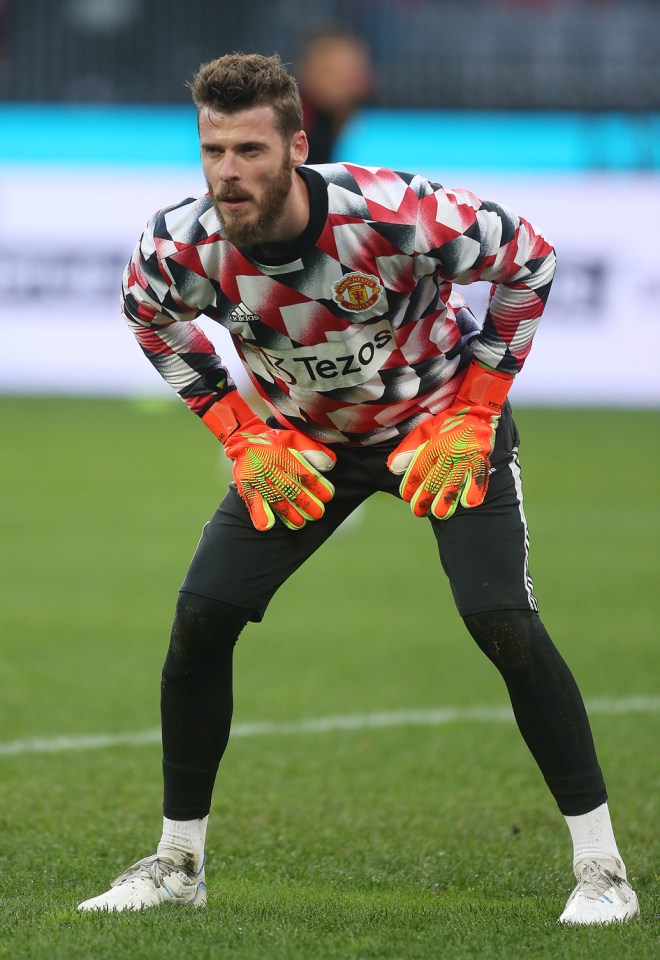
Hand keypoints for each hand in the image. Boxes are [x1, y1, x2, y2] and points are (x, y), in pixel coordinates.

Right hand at [202, 392, 335, 530]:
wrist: (244, 438)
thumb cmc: (274, 440)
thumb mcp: (295, 437)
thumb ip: (314, 449)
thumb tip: (330, 464)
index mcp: (284, 455)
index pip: (304, 474)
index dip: (318, 486)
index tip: (327, 496)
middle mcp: (271, 467)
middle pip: (291, 489)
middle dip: (306, 503)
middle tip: (317, 513)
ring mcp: (258, 478)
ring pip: (275, 498)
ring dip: (288, 513)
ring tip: (300, 523)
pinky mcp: (246, 485)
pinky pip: (253, 501)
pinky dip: (259, 514)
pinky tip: (267, 525)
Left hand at [387, 361, 512, 519]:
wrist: (476, 406)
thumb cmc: (447, 421)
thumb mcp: (423, 430)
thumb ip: (407, 449)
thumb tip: (392, 468)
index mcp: (433, 444)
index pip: (418, 469)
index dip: (410, 485)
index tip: (406, 496)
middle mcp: (449, 451)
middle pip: (435, 480)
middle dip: (425, 498)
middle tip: (418, 511)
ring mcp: (467, 455)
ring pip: (455, 482)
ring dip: (446, 500)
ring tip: (439, 513)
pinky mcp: (482, 457)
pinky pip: (478, 476)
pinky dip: (474, 490)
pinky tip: (468, 503)